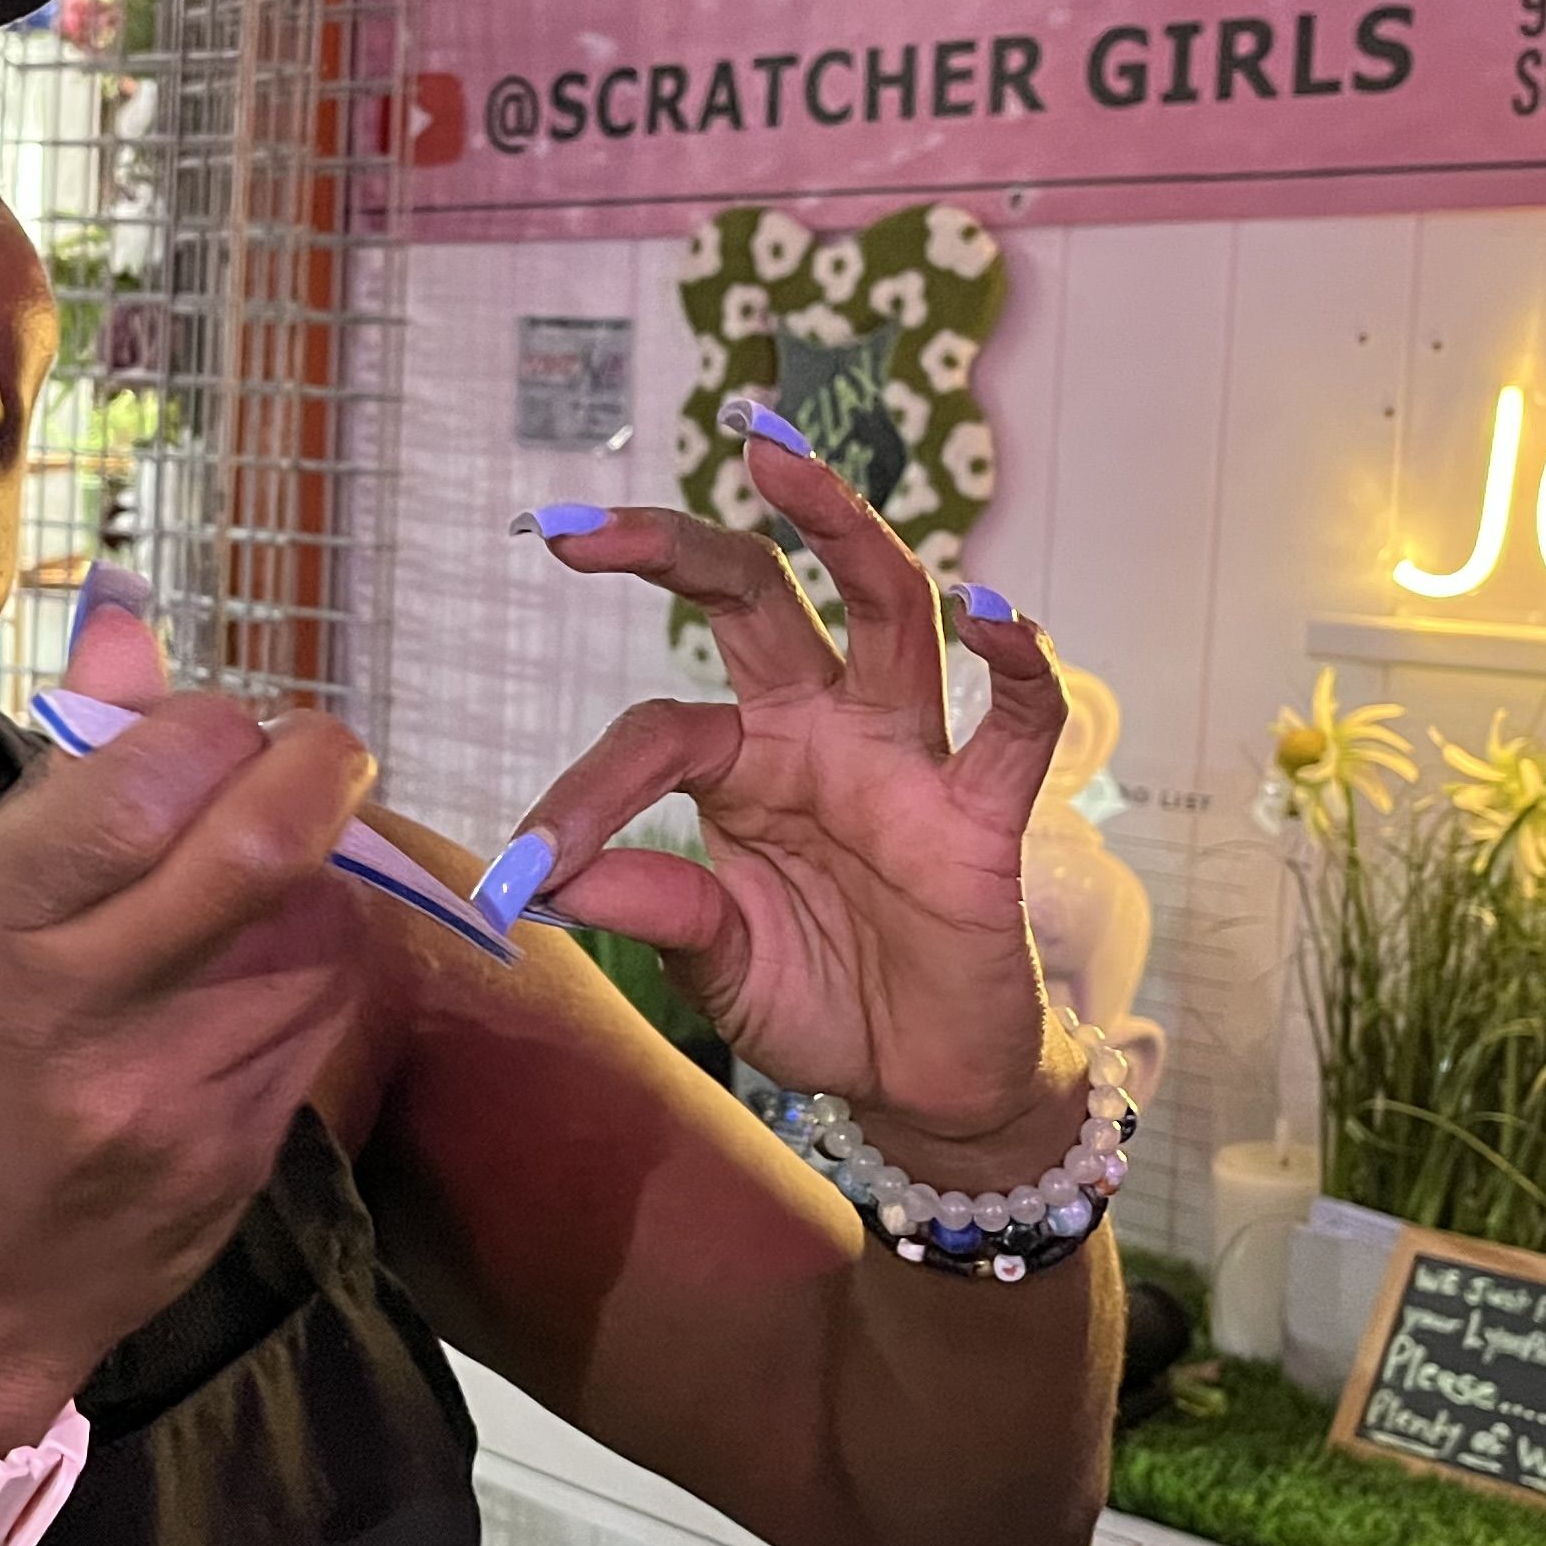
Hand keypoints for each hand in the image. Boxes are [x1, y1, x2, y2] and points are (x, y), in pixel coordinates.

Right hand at [0, 682, 371, 1439]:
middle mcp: (75, 1007)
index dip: (213, 723)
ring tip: (281, 867)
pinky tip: (270, 963)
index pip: (148, 775)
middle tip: (321, 746)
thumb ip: (58, 777)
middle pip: (262, 844)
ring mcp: (167, 1093)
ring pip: (319, 929)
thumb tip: (135, 628)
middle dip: (319, 764)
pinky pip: (320, 1016)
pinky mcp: (235, 1155)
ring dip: (324, 873)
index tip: (218, 725)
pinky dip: (314, 964)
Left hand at [501, 426, 1079, 1180]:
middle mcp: (820, 730)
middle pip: (754, 598)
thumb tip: (552, 881)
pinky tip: (1000, 619)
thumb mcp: (717, 963)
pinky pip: (1019, 722)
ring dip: (840, 528)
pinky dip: (1021, 667)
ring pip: (886, 608)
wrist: (922, 1081)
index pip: (656, 733)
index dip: (586, 792)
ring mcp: (906, 756)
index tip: (524, 868)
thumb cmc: (818, 998)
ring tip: (779, 463)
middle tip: (582, 524)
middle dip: (672, 547)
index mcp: (743, 762)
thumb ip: (656, 912)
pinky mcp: (983, 810)